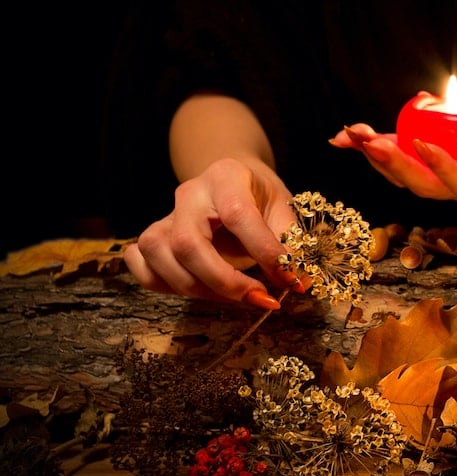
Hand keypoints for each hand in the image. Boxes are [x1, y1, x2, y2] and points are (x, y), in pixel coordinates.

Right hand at [123, 157, 299, 307]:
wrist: (232, 181)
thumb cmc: (261, 198)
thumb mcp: (283, 209)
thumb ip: (290, 242)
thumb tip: (298, 279)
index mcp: (226, 177)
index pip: (238, 216)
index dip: (265, 253)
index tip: (291, 280)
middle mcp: (189, 193)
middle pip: (188, 243)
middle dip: (225, 282)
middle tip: (261, 299)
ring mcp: (165, 215)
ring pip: (158, 254)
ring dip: (197, 288)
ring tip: (234, 296)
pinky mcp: (153, 236)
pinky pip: (139, 263)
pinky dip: (164, 284)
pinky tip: (199, 290)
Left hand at [330, 68, 456, 200]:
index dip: (441, 168)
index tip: (423, 142)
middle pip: (423, 184)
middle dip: (395, 165)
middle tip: (372, 142)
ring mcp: (438, 168)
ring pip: (401, 173)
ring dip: (374, 156)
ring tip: (351, 135)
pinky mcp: (422, 150)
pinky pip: (393, 153)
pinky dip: (367, 146)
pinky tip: (342, 138)